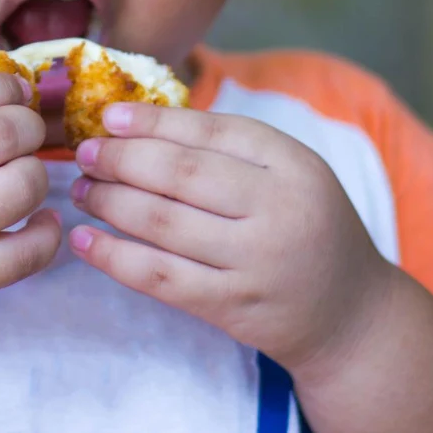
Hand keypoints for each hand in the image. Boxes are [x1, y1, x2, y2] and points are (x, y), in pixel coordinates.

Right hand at [0, 72, 60, 374]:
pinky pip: (20, 255)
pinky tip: (41, 223)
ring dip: (36, 174)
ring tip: (25, 175)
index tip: (15, 93)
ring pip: (19, 186)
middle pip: (1, 133)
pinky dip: (44, 236)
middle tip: (27, 132)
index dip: (2, 87)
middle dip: (28, 126)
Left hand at [66, 103, 391, 381]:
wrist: (351, 315)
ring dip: (110, 203)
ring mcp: (255, 262)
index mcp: (294, 164)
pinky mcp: (232, 307)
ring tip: (81, 189)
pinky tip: (84, 240)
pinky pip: (160, 278)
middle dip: (121, 160)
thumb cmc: (309, 227)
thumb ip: (234, 147)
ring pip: (163, 224)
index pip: (212, 131)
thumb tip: (144, 123)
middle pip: (181, 175)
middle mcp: (278, 209)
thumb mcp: (293, 173)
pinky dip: (114, 257)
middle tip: (85, 153)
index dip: (154, 122)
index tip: (109, 117)